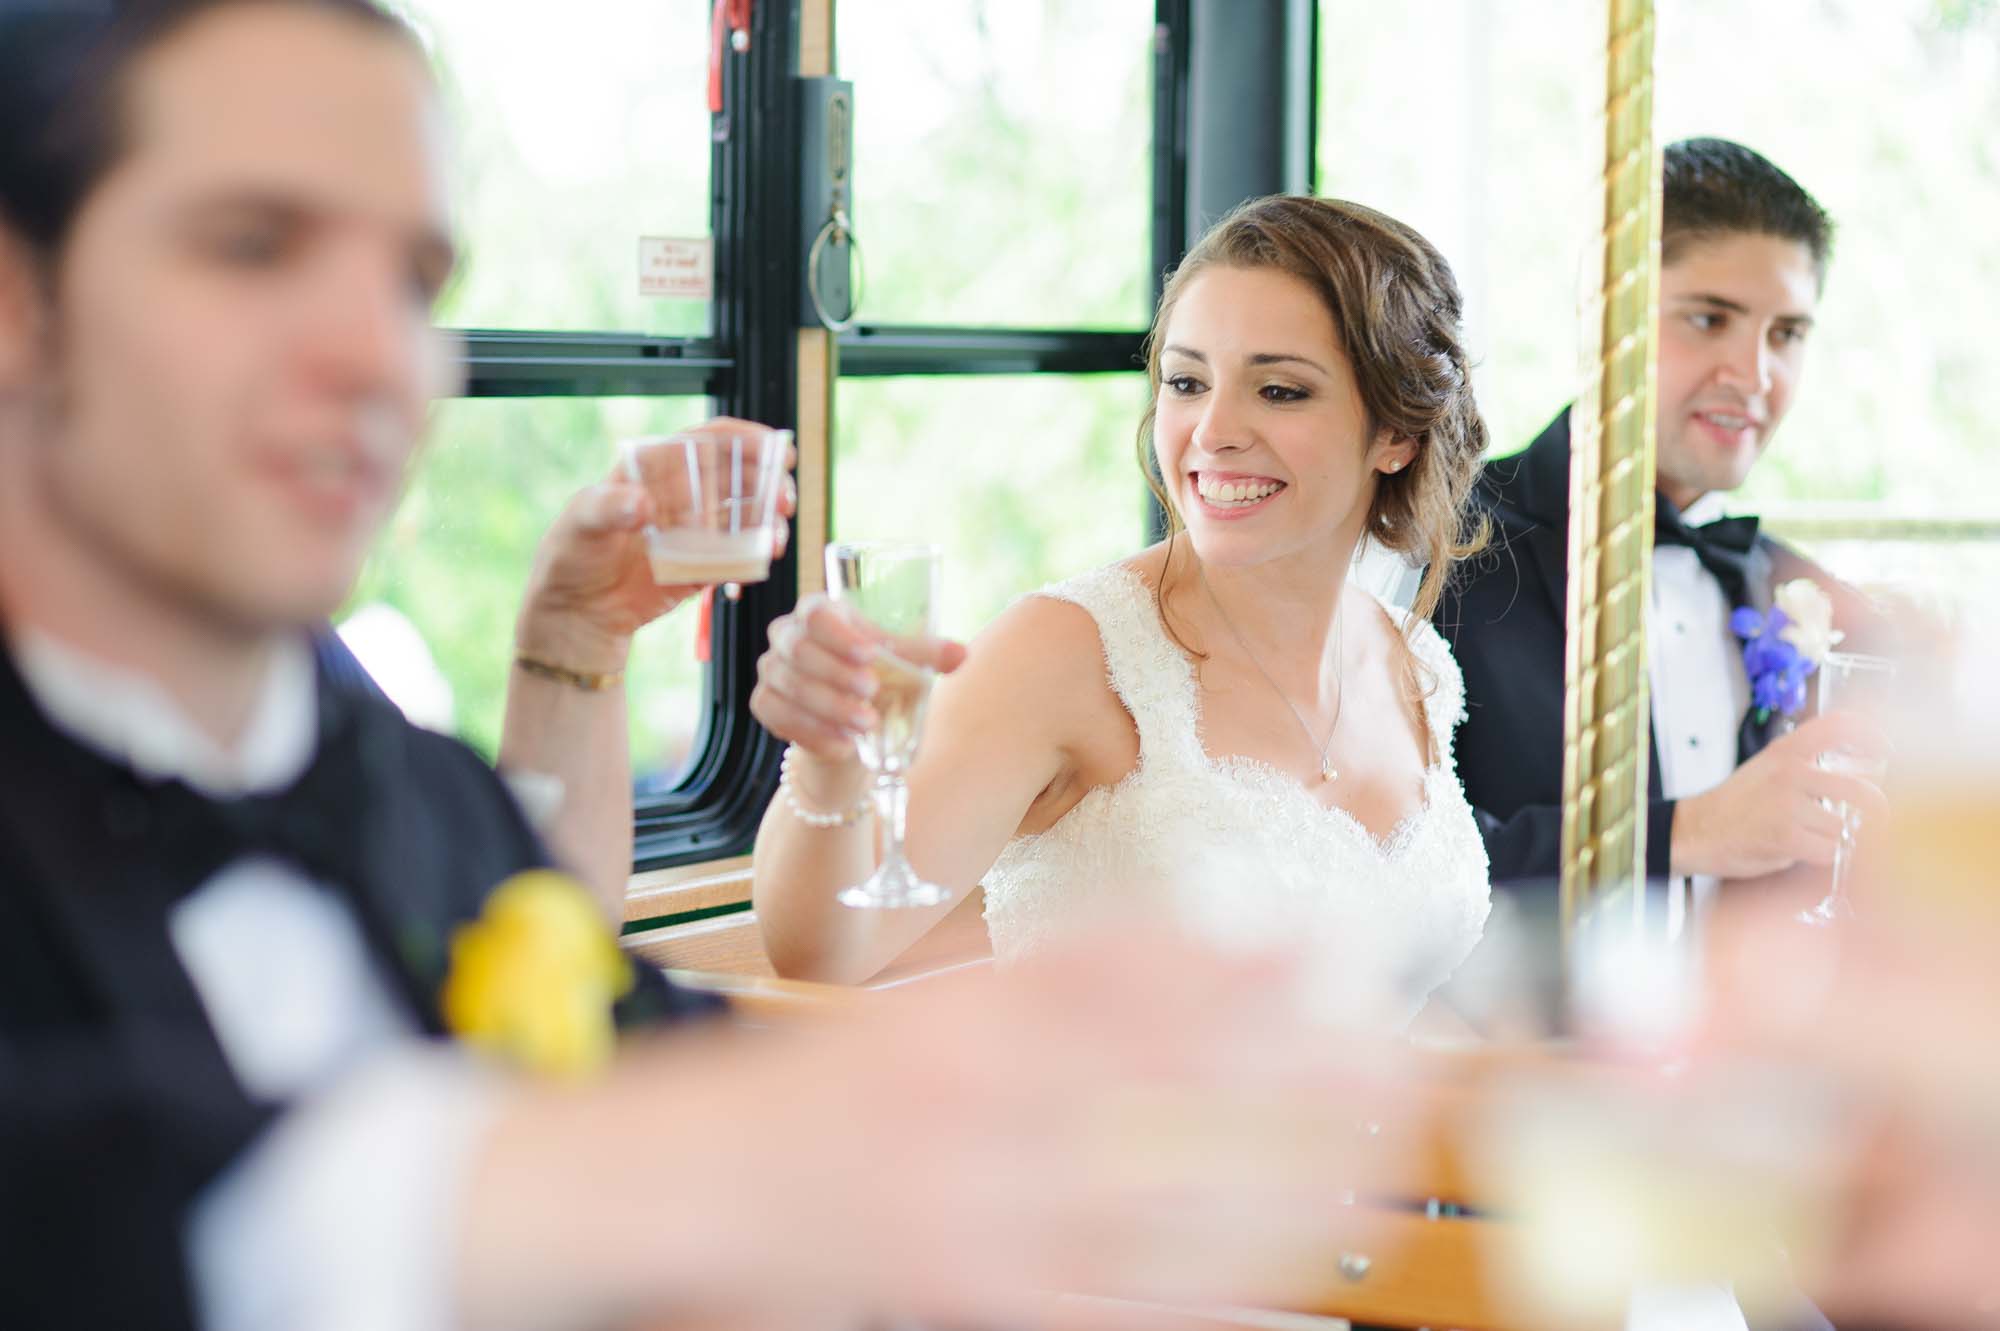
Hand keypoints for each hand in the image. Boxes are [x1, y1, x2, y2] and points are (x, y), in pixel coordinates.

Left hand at [516, 418, 797, 672]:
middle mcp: (681, 497)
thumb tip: (643, 504)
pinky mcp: (700, 569)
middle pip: (737, 477)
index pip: (706, 442)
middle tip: (784, 497)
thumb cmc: (569, 558)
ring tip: (777, 534)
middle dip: (768, 481)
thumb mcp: (580, 523)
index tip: (773, 445)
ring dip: (768, 520)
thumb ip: (609, 508)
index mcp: (655, 470)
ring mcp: (694, 533)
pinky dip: (754, 557)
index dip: (743, 438)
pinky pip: (736, 559)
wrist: (575, 614)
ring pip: (744, 517)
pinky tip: (763, 558)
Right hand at [713, 934, 1415, 1322]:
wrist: (698, 1182)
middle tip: (1399, 1063)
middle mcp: (977, 1117)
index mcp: (964, 1027)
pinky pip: (1117, 1313)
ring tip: (1375, 1174)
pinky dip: (1210, 1309)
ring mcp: (981, 1220)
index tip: (1332, 955)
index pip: (1125, 990)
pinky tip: (1292, 1299)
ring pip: (1159, 1212)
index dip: (1240, 974)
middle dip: (1293, 1082)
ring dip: (1279, 1194)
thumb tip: (1199, 942)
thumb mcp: (936, 1004)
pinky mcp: (981, 1301)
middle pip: (1165, 1096)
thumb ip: (1059, 980)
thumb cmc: (829, 1085)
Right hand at [749, 592, 966, 762]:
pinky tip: (842, 746)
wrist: (849, 726)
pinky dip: (812, 733)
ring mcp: (771, 669)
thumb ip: (926, 657)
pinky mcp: (763, 703)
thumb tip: (961, 654)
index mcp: (820, 613)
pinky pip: (777, 716)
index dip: (839, 633)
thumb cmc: (876, 679)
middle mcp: (787, 635)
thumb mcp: (901, 666)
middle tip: (872, 693)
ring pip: (789, 685)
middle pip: (799, 648)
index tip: (869, 655)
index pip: (817, 613)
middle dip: (836, 673)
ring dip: (828, 707)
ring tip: (866, 725)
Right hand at [1670, 711, 1888, 880]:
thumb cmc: (1735, 804)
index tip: (1887, 750)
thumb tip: (1857, 778)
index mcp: (1787, 750)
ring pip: (1843, 827)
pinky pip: (1828, 851)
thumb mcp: (1767, 767)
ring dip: (1837, 839)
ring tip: (1817, 838)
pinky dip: (1823, 857)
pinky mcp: (1786, 836)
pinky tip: (1805, 852)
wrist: (1696, 830)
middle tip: (1876, 818)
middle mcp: (1791, 772)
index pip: (1840, 726)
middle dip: (1876, 811)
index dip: (1872, 735)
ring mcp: (1789, 805)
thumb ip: (1806, 764)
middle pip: (1861, 790)